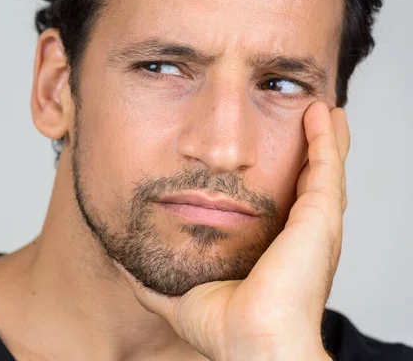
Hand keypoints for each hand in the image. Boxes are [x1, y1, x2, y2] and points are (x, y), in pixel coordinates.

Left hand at [117, 101, 348, 359]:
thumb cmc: (225, 330)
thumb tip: (120, 266)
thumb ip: (151, 284)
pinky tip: (319, 112)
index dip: (279, 175)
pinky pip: (326, 165)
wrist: (252, 344)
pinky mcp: (319, 216)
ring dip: (322, 137)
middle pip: (310, 180)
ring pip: (326, 167)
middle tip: (306, 119)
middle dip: (308, 150)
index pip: (282, 201)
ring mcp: (315, 224)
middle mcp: (303, 234)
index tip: (266, 154)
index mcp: (277, 249)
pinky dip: (325, 137)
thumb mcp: (180, 299)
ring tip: (318, 108)